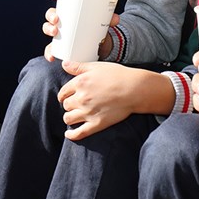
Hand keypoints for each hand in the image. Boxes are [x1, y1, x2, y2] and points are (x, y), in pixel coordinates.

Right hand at [42, 0, 119, 60]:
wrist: (99, 44)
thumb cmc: (97, 26)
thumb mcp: (103, 21)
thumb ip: (109, 19)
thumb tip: (115, 18)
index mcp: (71, 8)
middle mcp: (63, 19)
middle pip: (51, 13)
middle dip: (51, 15)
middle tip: (57, 19)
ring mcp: (61, 31)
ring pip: (48, 28)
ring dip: (48, 29)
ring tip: (55, 32)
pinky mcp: (61, 45)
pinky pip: (51, 47)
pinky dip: (50, 52)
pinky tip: (51, 56)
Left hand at [57, 61, 174, 140]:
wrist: (134, 89)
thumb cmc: (118, 75)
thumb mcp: (96, 66)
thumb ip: (78, 66)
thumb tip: (64, 64)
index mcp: (80, 83)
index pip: (63, 92)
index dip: (64, 94)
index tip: (67, 96)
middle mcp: (81, 98)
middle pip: (66, 105)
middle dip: (69, 105)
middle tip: (75, 104)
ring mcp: (88, 112)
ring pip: (68, 118)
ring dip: (69, 117)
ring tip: (74, 116)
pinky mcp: (96, 124)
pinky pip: (79, 133)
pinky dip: (71, 135)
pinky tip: (68, 134)